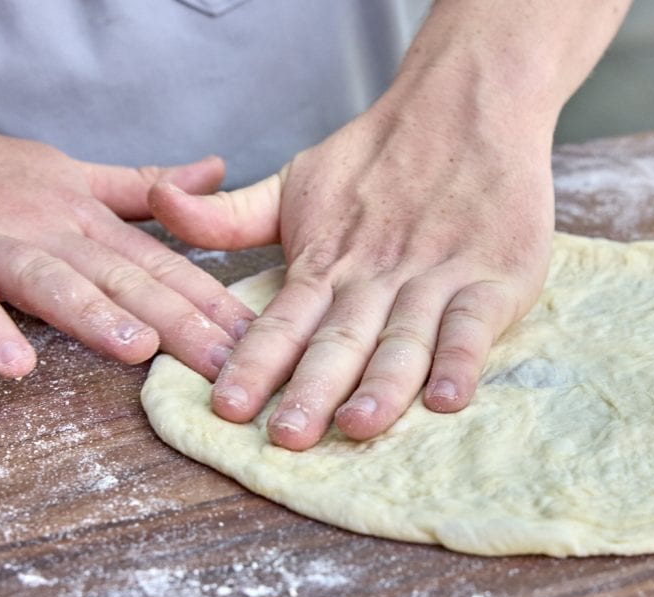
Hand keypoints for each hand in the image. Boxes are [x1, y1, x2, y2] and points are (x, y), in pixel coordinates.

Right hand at [0, 108, 254, 378]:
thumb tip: (216, 172)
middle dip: (181, 322)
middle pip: (124, 278)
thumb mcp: (74, 176)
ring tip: (137, 350)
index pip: (164, 265)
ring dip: (94, 315)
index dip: (214, 301)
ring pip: (51, 280)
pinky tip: (13, 365)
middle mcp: (51, 228)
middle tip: (227, 364)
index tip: (260, 338)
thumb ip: (144, 186)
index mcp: (89, 218)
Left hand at [150, 86, 554, 449]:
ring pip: (404, 337)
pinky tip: (446, 397)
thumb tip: (160, 206)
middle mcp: (376, 277)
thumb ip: (229, 214)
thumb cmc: (379, 156)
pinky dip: (461, 358)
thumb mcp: (295, 181)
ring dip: (383, 383)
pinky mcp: (493, 279)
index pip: (284, 321)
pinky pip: (473, 324)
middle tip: (288, 436)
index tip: (229, 407)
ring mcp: (435, 278)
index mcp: (327, 263)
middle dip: (313, 389)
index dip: (256, 363)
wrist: (468, 104)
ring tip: (359, 424)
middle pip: (341, 340)